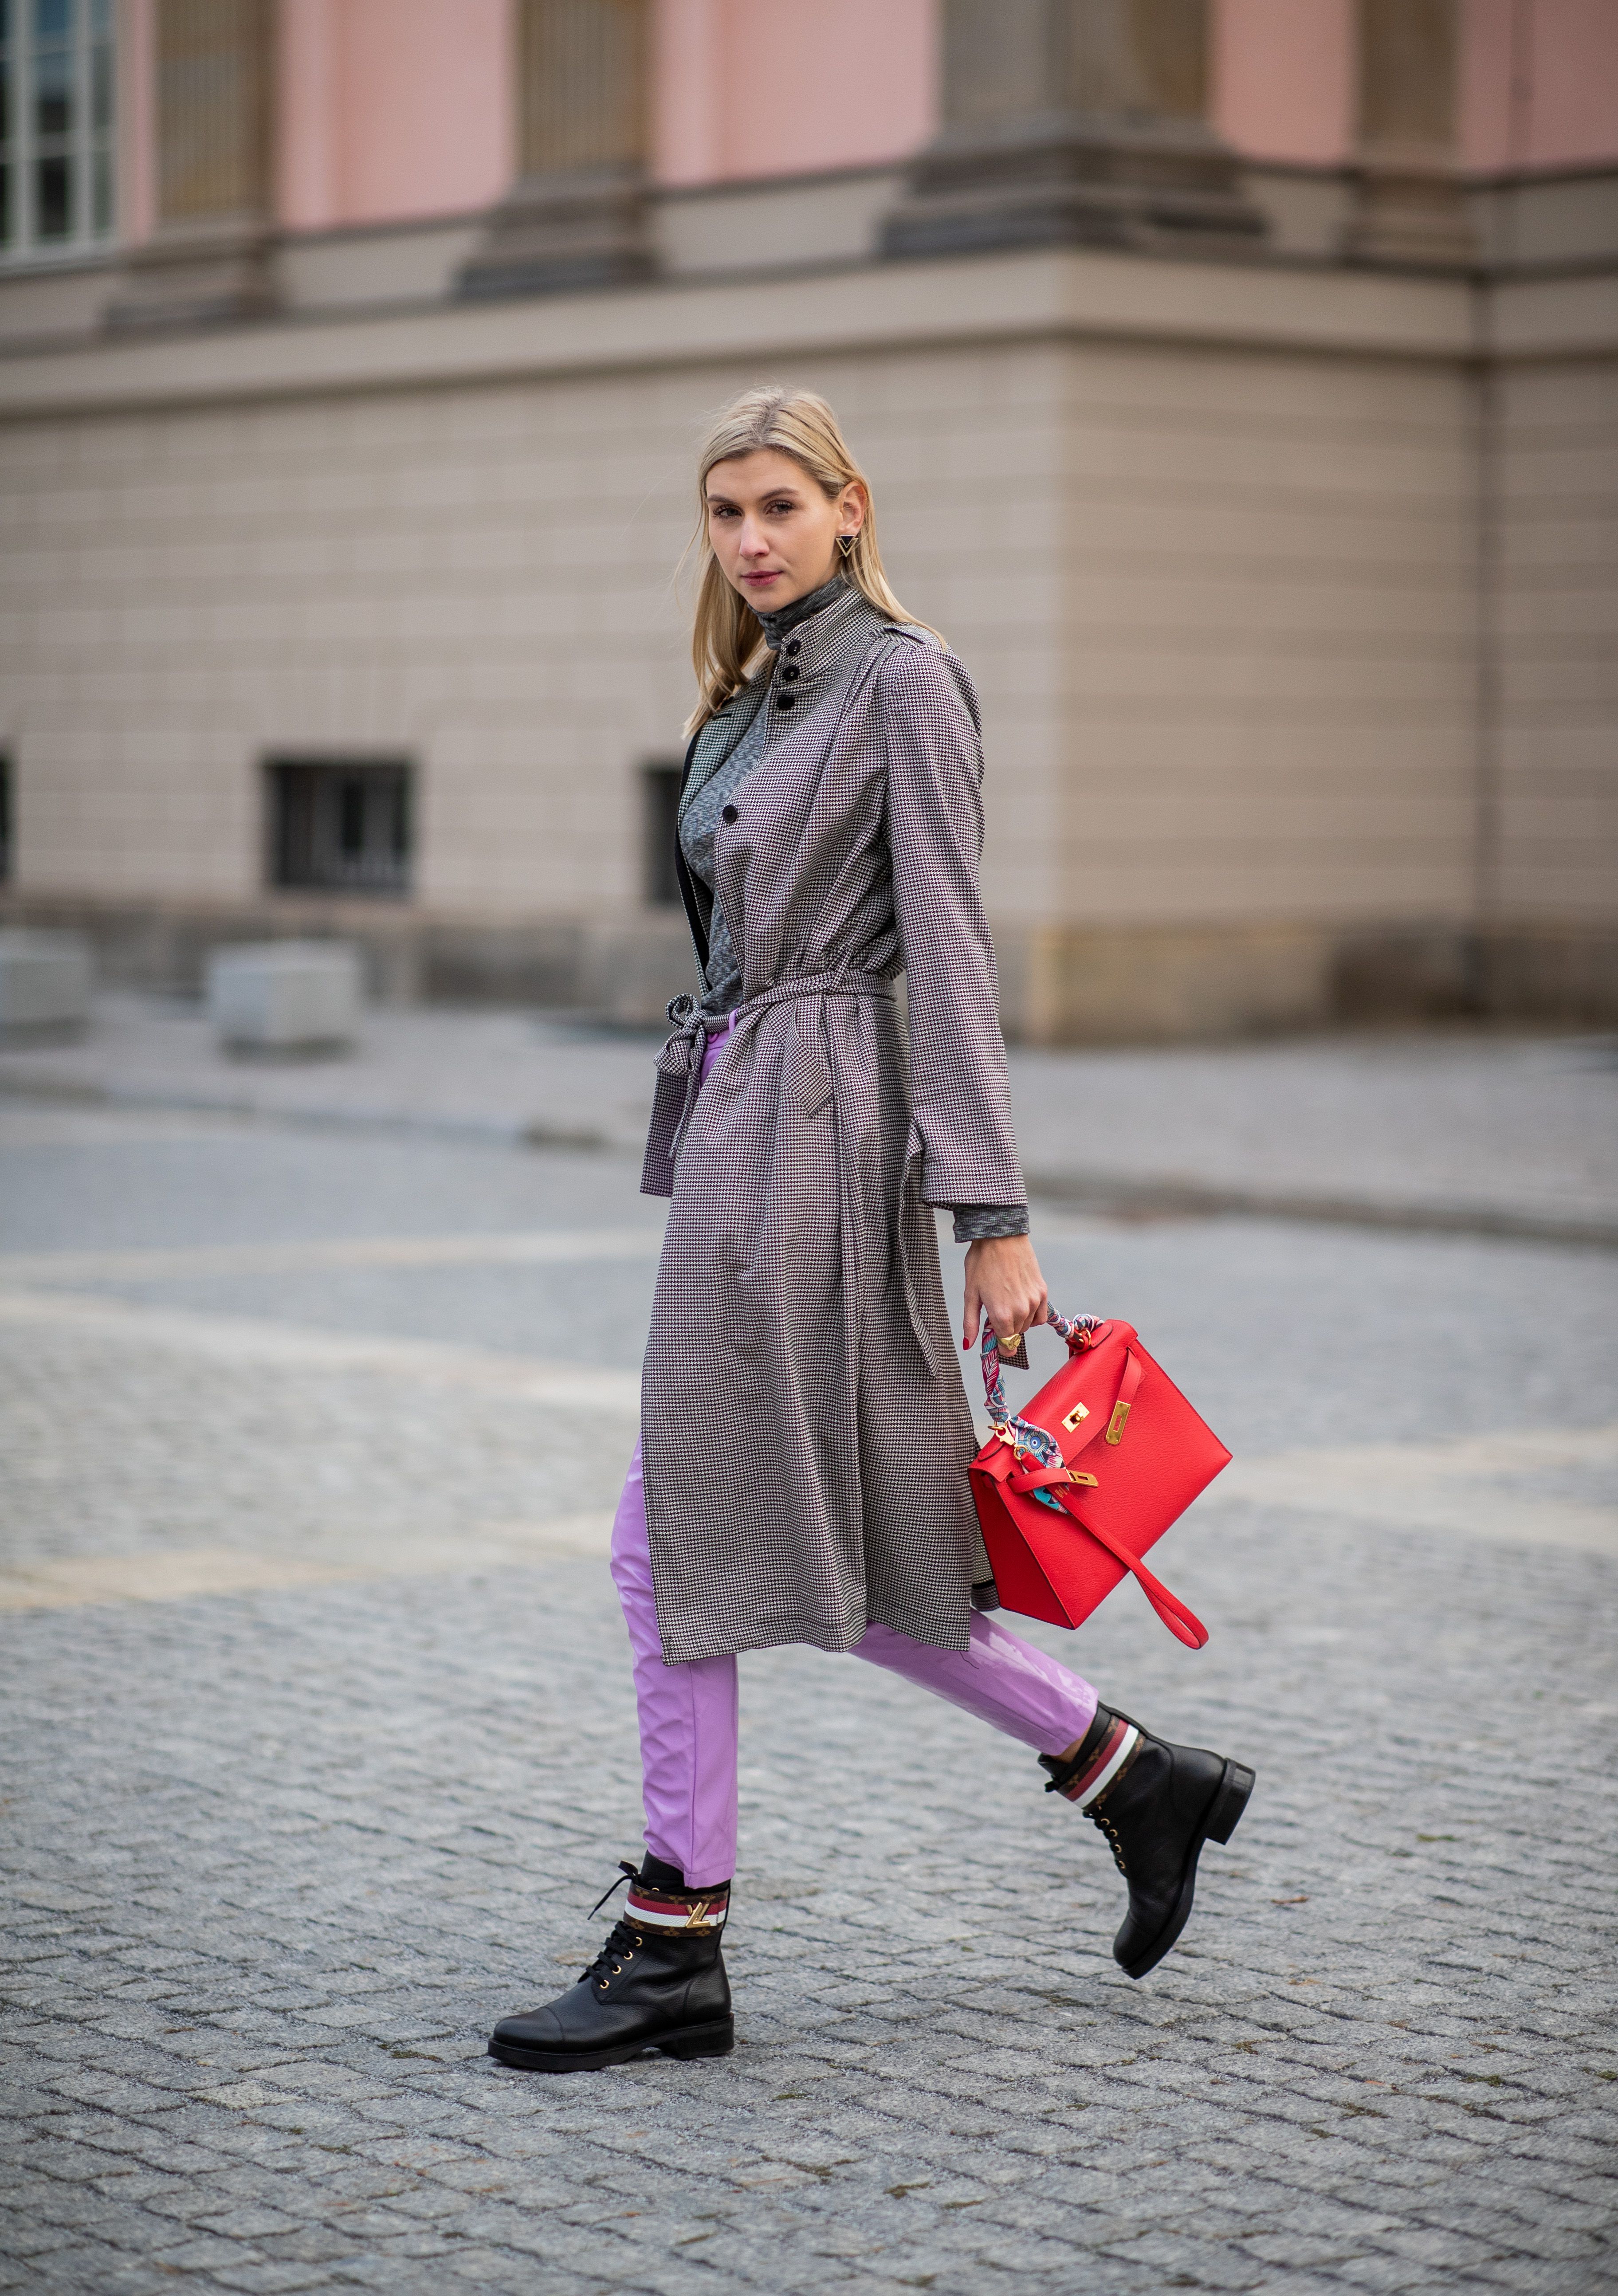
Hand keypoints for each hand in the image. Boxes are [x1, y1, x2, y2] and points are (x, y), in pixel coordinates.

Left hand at [962, 1234, 1048, 1352]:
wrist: (1000, 1237)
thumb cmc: (981, 1262)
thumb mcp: (970, 1294)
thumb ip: (971, 1323)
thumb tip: (969, 1345)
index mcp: (1001, 1315)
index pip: (1005, 1344)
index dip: (999, 1346)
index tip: (995, 1343)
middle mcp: (1021, 1311)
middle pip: (1015, 1335)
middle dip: (1005, 1331)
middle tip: (995, 1314)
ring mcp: (1034, 1301)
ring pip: (1027, 1325)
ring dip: (1018, 1322)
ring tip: (1006, 1303)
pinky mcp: (1042, 1291)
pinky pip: (1040, 1315)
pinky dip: (1032, 1315)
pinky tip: (1021, 1304)